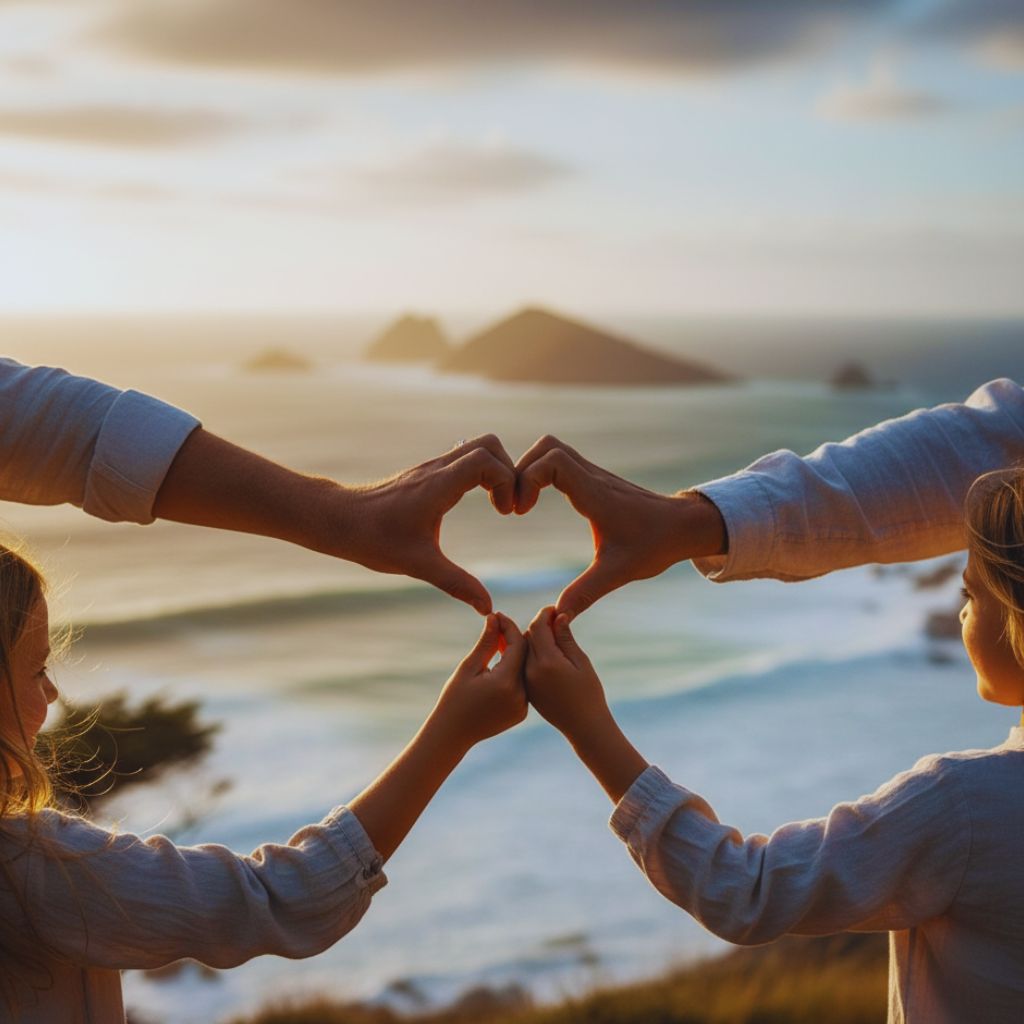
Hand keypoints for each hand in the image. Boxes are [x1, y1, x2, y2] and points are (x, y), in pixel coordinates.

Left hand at [154, 430, 515, 615]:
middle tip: (507, 507)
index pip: (486, 459)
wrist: (337, 520)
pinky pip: (464, 459)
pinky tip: (477, 502)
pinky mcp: (426, 474)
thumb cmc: (373, 539)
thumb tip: (487, 607)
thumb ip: (456, 583)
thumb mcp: (418, 565)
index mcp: (439, 485)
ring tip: (496, 506)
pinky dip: (481, 474)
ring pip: (476, 448)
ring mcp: (431, 468)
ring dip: (495, 472)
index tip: (506, 513)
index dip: (506, 481)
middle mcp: (437, 469)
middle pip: (488, 445)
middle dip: (508, 471)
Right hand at [432, 613, 527, 750]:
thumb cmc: (454, 698)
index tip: (497, 615)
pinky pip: (523, 685)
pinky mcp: (522, 713)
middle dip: (513, 638)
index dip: (508, 627)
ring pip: (526, 670)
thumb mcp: (468, 667)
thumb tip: (495, 617)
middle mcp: (520, 695)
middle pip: (525, 656)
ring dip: (515, 654)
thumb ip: (486, 642)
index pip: (517, 644)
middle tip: (498, 625)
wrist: (453, 734)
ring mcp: (523, 706)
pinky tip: (502, 663)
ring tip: (499, 641)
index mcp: (506, 682)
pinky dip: (515, 672)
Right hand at [514, 436, 725, 619]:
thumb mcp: (618, 572)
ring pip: (552, 449)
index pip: (553, 461)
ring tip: (522, 503)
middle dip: (521, 471)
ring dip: (530, 469)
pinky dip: (541, 473)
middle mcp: (593, 477)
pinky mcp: (594, 479)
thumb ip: (584, 593)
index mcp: (595, 494)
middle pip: (547, 447)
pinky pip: (560, 461)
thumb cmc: (655, 545)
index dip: (528, 479)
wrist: (684, 526)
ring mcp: (594, 475)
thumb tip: (556, 616)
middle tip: (516, 506)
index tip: (522, 511)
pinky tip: (536, 501)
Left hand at [524, 606, 609, 741]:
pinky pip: (523, 665)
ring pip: (524, 651)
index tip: (554, 609)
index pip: (537, 627)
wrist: (584, 727)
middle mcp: (531, 672)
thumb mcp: (580, 662)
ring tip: (549, 633)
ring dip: (533, 639)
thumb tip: (558, 616)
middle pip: (528, 637)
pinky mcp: (526, 690)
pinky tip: (542, 651)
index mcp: (546, 662)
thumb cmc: (589, 693)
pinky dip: (530, 654)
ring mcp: (526, 682)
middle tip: (553, 619)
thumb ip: (565, 638)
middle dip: (538, 625)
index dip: (545, 614)